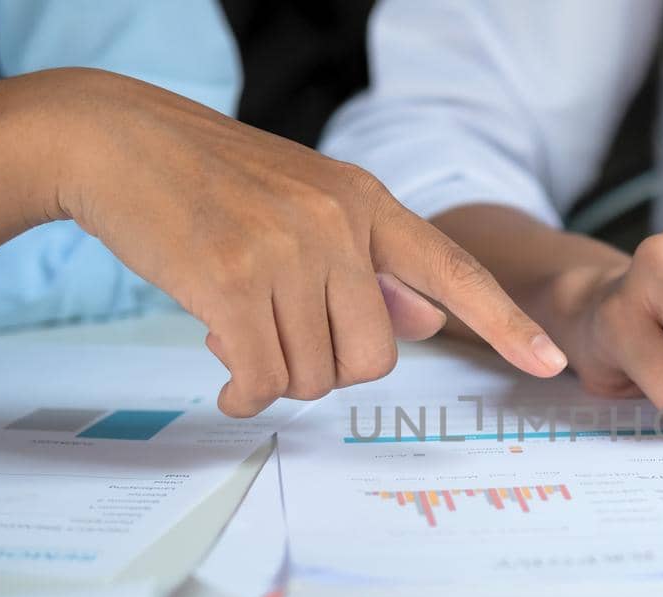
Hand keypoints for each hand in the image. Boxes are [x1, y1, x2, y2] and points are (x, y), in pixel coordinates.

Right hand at [38, 70, 566, 416]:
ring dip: (277, 376)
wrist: (111, 139)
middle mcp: (338, 223)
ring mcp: (287, 250)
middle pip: (375, 357)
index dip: (505, 322)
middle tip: (280, 340)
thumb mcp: (304, 205)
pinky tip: (222, 376)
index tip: (550, 364)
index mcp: (364, 201)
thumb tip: (430, 328)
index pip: (453, 269)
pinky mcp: (232, 281)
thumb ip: (372, 266)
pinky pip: (263, 379)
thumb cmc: (209, 181)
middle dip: (328, 368)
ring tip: (239, 333)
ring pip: (315, 374)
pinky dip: (243, 392)